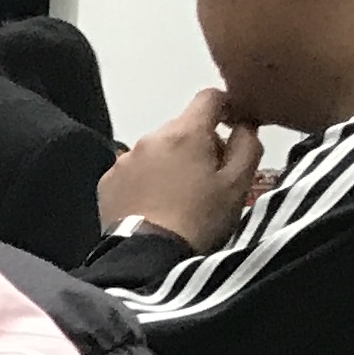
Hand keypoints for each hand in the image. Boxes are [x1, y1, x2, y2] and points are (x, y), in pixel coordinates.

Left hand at [100, 89, 263, 253]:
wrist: (149, 257)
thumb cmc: (201, 219)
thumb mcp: (239, 183)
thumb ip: (247, 144)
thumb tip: (244, 124)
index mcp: (184, 132)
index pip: (209, 97)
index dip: (227, 107)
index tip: (235, 126)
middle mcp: (149, 138)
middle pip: (183, 127)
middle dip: (200, 143)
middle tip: (210, 177)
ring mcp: (123, 159)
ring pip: (157, 149)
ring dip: (171, 161)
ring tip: (180, 195)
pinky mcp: (106, 182)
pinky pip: (134, 170)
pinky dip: (147, 178)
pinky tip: (155, 204)